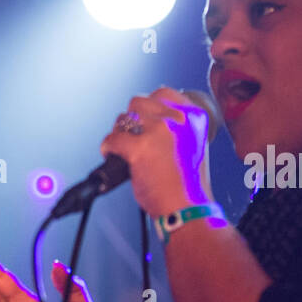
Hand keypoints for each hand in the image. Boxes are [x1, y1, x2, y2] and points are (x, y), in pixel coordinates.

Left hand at [99, 86, 214, 217]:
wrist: (188, 208)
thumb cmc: (187, 184)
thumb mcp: (191, 145)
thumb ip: (175, 128)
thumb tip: (144, 119)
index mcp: (193, 116)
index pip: (162, 93)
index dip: (147, 108)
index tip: (143, 122)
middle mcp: (177, 118)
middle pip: (138, 102)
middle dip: (130, 120)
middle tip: (131, 140)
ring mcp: (158, 131)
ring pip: (123, 118)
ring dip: (118, 134)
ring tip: (124, 152)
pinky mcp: (139, 148)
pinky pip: (112, 139)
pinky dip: (107, 149)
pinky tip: (113, 158)